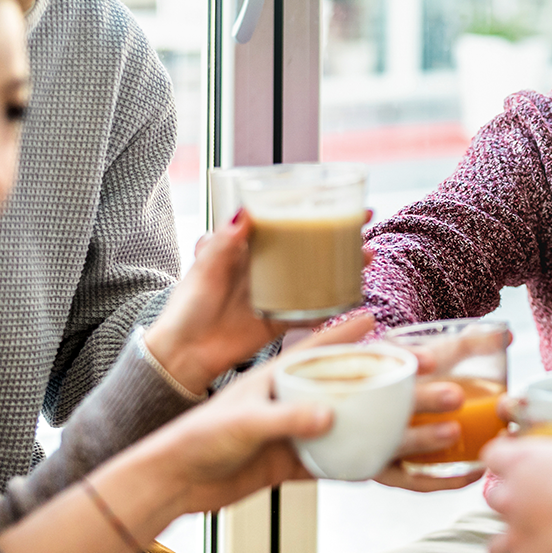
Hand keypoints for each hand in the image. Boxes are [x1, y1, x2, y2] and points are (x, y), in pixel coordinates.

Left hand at [131, 313, 377, 514]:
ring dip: (368, 419)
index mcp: (273, 377)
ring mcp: (291, 430)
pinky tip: (377, 459)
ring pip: (339, 420)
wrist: (176, 482)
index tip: (373, 315)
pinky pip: (331, 458)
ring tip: (401, 415)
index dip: (344, 331)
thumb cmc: (196, 438)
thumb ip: (286, 418)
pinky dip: (352, 458)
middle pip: (337, 383)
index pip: (315, 347)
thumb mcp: (243, 421)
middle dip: (371, 376)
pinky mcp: (291, 460)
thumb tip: (328, 416)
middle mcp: (287, 399)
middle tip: (403, 372)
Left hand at [151, 209, 380, 395]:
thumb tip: (242, 213)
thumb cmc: (187, 307)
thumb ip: (223, 243)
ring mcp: (278, 293)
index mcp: (247, 248)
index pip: (284, 221)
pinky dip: (334, 305)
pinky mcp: (282, 319)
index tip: (335, 199)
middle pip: (309, 246)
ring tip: (366, 258)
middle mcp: (266, 267)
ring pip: (318, 274)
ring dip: (344, 266)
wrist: (185, 353)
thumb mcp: (204, 269)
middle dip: (339, 235)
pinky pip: (313, 310)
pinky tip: (353, 297)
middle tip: (364, 227)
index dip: (311, 210)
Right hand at [371, 326, 511, 492]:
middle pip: (390, 403)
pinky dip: (442, 479)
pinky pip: (413, 480)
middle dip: (422, 399)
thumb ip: (468, 344)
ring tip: (455, 432)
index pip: (384, 358)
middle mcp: (371, 405)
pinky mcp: (388, 472)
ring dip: (424, 439)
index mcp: (379, 368)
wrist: (378, 419)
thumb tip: (509, 335)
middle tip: (455, 396)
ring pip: (397, 443)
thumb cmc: (414, 382)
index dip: (405, 358)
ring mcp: (376, 441)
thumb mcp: (433, 356)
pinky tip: (472, 470)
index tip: (431, 359)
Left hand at [482, 437, 551, 552]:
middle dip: (514, 503)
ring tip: (542, 544)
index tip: (520, 465)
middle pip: (495, 498)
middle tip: (542, 506)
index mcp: (527, 461)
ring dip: (516, 542)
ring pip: (498, 543)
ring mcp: (517, 536)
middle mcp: (513, 497)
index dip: (508, 461)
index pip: (495, 455)